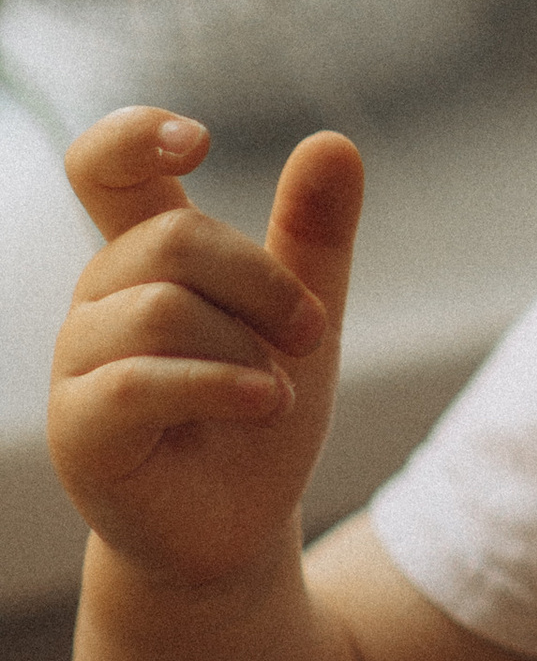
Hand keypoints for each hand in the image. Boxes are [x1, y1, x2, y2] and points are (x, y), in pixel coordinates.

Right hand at [49, 109, 363, 593]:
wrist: (238, 525)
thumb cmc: (260, 411)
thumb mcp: (306, 315)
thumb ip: (315, 234)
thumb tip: (334, 139)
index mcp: (146, 256)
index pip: (104, 167)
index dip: (133, 136)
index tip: (195, 142)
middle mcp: (101, 298)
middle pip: (173, 240)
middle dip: (263, 281)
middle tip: (311, 333)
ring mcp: (79, 363)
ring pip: (162, 307)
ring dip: (246, 347)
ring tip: (277, 391)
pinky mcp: (79, 428)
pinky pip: (138, 381)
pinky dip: (220, 385)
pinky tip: (268, 402)